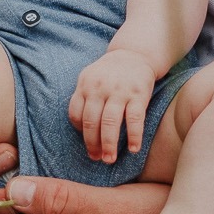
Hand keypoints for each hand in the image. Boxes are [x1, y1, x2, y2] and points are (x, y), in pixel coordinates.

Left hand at [68, 49, 157, 163]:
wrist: (134, 54)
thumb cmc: (109, 73)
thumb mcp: (91, 78)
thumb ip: (84, 98)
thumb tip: (80, 130)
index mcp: (85, 85)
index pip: (75, 113)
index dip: (79, 131)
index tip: (87, 143)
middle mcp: (100, 88)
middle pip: (91, 121)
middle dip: (92, 143)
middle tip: (96, 158)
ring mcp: (120, 91)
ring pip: (110, 122)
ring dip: (109, 144)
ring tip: (109, 159)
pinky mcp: (138, 95)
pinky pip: (134, 119)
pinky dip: (134, 136)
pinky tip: (133, 149)